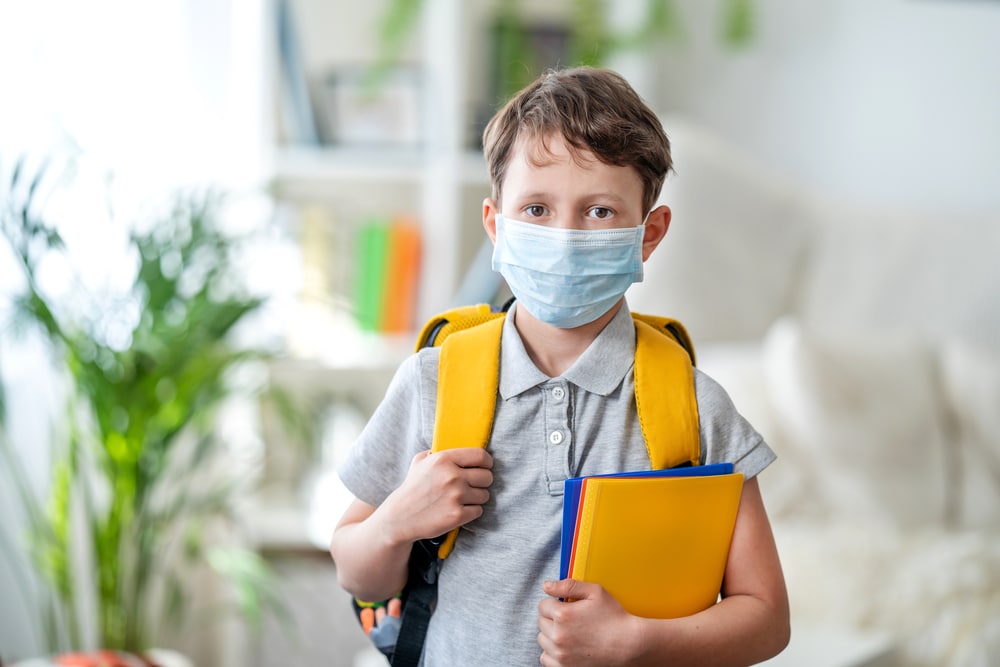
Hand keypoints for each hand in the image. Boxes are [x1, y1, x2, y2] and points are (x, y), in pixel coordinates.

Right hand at [378, 448, 492, 544]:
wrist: (400, 517)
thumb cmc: (412, 488)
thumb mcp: (420, 461)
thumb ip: (439, 452)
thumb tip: (459, 447)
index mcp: (444, 459)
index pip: (481, 456)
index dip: (486, 462)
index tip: (484, 467)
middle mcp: (452, 476)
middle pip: (487, 477)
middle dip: (482, 482)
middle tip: (471, 486)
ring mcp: (455, 496)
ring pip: (484, 495)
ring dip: (476, 498)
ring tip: (462, 499)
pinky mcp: (457, 515)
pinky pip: (478, 511)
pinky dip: (471, 512)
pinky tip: (458, 510)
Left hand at [537, 579, 641, 666]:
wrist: (628, 645)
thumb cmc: (614, 618)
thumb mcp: (595, 592)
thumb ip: (568, 585)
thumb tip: (546, 586)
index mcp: (563, 615)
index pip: (543, 605)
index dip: (554, 603)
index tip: (565, 606)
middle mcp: (558, 636)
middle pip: (541, 622)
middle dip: (552, 618)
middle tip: (570, 619)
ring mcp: (561, 654)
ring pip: (542, 640)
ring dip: (551, 634)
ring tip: (570, 632)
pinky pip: (545, 658)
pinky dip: (552, 652)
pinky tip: (566, 646)